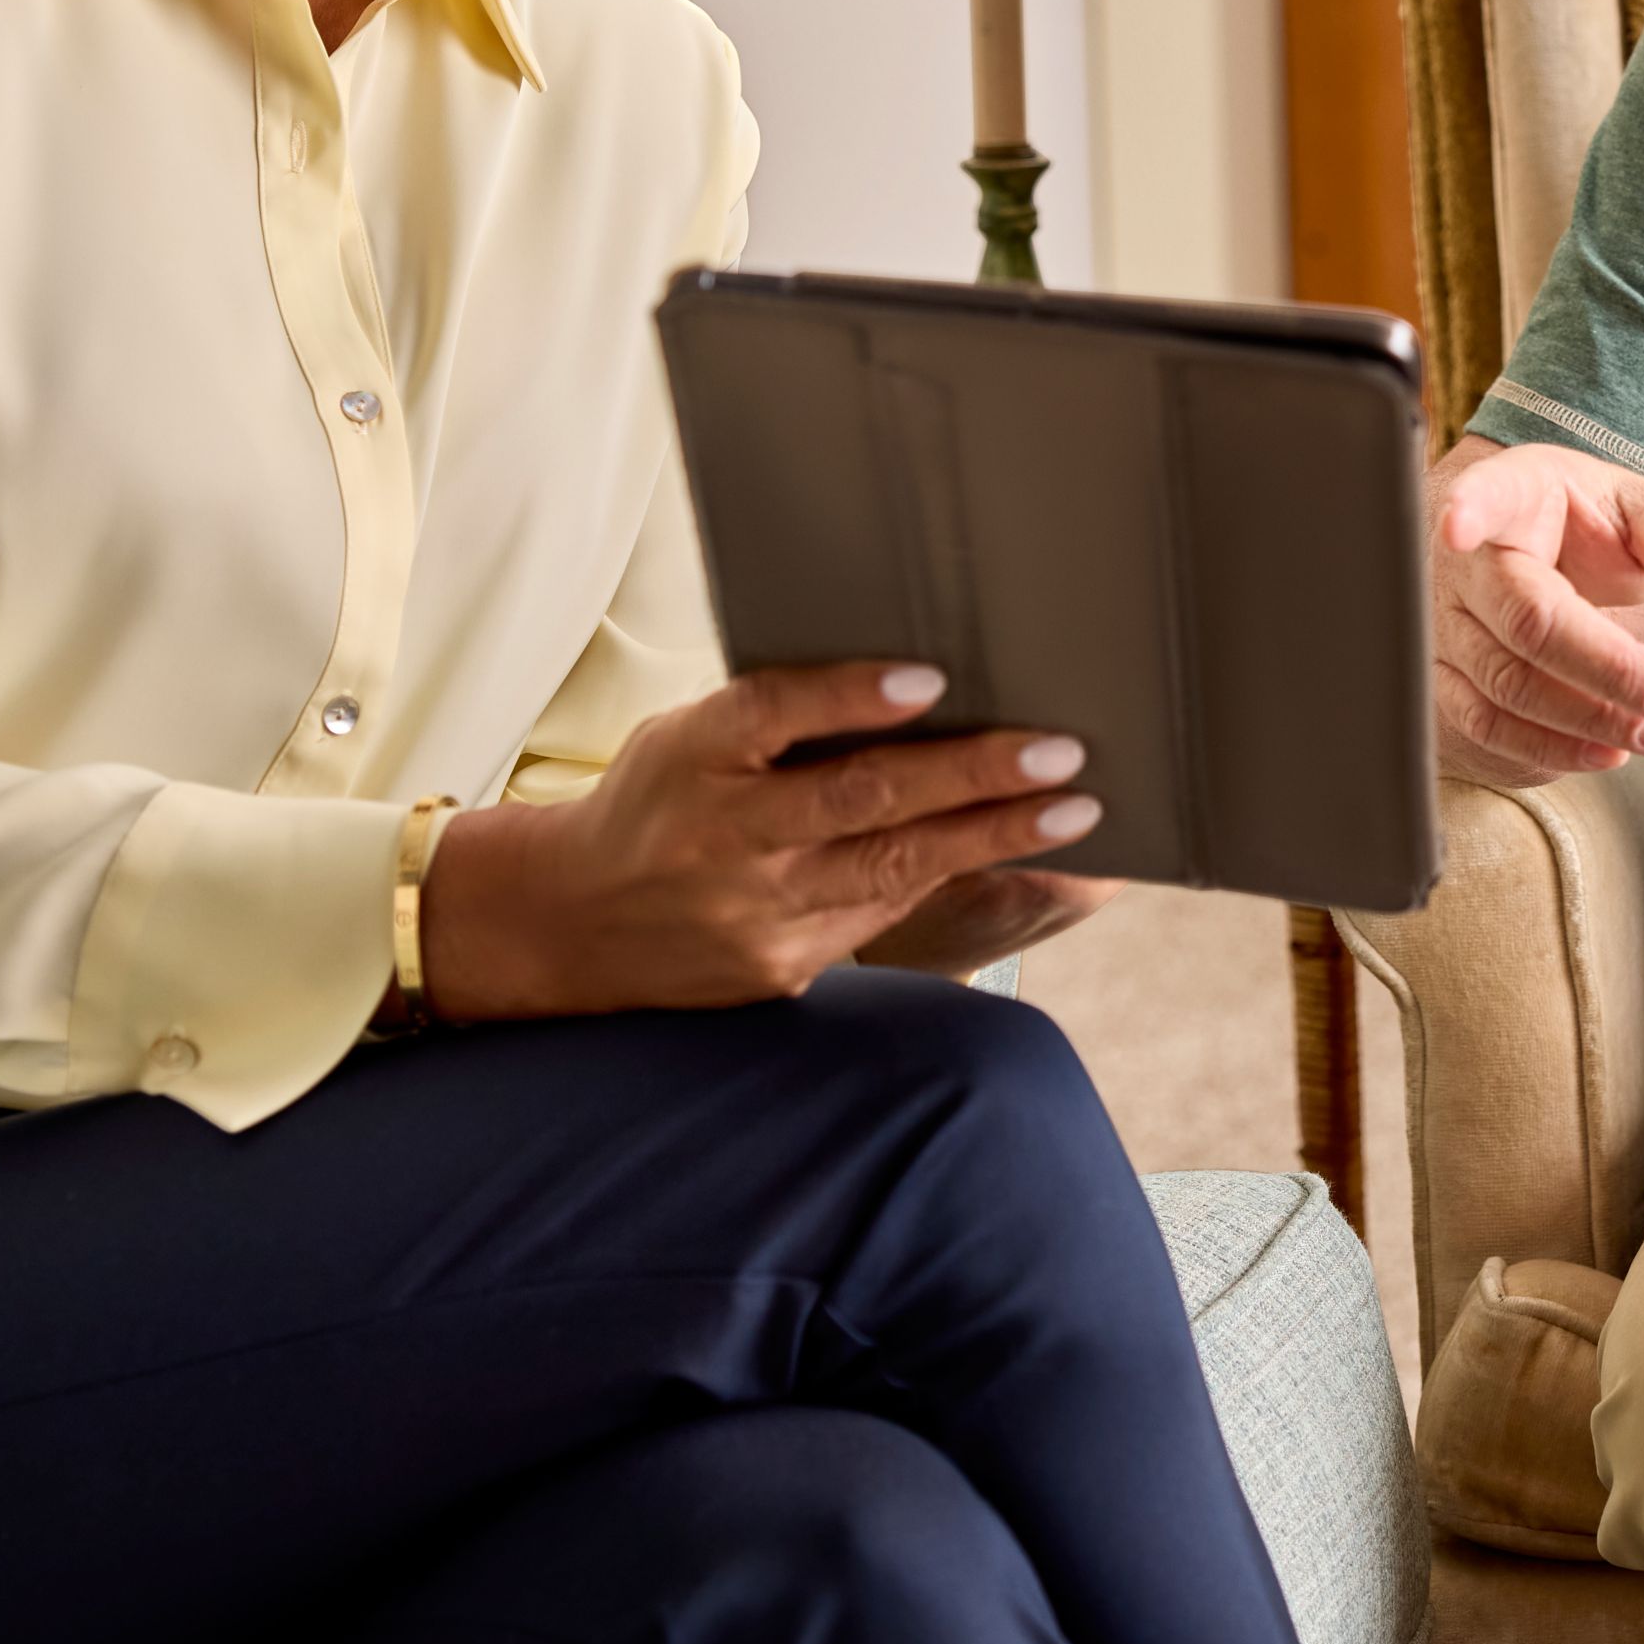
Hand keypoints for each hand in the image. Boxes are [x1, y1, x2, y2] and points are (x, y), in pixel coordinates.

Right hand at [421, 663, 1103, 1018]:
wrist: (571, 924)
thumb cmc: (657, 801)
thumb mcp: (689, 738)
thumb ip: (776, 720)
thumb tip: (914, 687)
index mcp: (691, 756)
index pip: (772, 715)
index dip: (849, 696)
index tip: (930, 678)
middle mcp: (721, 835)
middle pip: (857, 800)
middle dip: (971, 775)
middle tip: (1060, 753)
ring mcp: (752, 912)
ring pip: (889, 868)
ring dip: (992, 836)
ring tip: (1072, 809)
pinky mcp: (778, 966)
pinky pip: (880, 914)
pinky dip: (948, 876)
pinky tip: (1010, 851)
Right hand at [1427, 433, 1643, 789]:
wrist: (1523, 551)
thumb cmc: (1583, 529)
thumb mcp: (1638, 517)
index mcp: (1511, 494)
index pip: (1486, 497)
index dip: (1470, 509)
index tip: (1460, 525)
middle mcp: (1460, 562)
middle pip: (1526, 625)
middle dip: (1612, 673)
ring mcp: (1440, 624)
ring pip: (1505, 688)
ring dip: (1590, 722)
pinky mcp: (1440, 679)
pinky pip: (1486, 727)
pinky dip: (1549, 749)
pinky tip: (1609, 752)